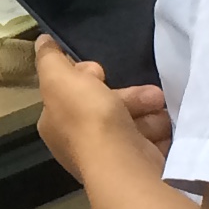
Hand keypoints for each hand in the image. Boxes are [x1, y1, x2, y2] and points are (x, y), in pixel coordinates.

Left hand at [34, 45, 169, 184]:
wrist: (122, 161)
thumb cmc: (88, 118)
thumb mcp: (60, 79)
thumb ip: (50, 60)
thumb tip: (42, 42)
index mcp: (56, 124)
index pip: (71, 93)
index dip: (87, 78)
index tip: (101, 72)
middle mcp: (78, 142)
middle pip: (105, 108)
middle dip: (129, 96)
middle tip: (149, 92)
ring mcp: (106, 157)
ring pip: (130, 123)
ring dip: (148, 110)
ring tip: (161, 106)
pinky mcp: (132, 167)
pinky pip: (147, 140)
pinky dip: (157, 130)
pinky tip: (166, 125)